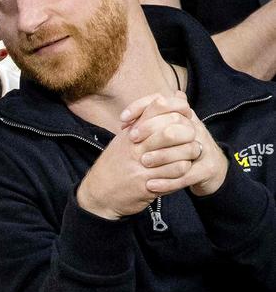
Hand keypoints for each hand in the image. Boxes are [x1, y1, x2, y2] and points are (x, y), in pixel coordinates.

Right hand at [77, 92, 197, 219]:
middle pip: (172, 128)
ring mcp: (141, 164)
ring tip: (192, 154)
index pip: (158, 106)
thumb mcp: (125, 139)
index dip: (178, 108)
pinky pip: (176, 173)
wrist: (98, 193)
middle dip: (188, 132)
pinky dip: (184, 170)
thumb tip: (171, 98)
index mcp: (131, 130)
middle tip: (193, 136)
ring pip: (179, 153)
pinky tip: (183, 170)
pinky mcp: (147, 183)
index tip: (185, 116)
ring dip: (190, 153)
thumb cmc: (115, 165)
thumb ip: (146, 120)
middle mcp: (135, 144)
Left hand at [122, 91, 227, 196]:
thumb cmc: (178, 148)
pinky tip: (151, 186)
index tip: (122, 119)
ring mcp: (204, 147)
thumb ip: (147, 125)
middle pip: (175, 119)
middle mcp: (195, 127)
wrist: (208, 170)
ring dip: (160, 155)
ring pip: (184, 147)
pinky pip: (187, 174)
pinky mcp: (208, 168)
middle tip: (132, 140)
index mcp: (182, 115)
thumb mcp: (163, 133)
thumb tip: (124, 120)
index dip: (140, 107)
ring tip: (142, 162)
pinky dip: (168, 182)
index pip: (162, 101)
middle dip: (150, 129)